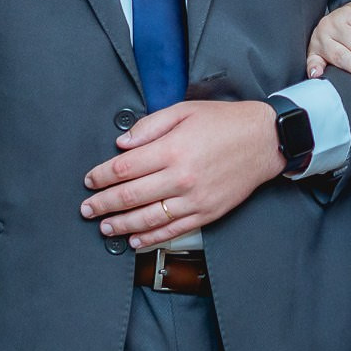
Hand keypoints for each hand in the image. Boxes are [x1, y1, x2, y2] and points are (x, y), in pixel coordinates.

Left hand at [81, 99, 286, 246]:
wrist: (264, 140)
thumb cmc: (223, 122)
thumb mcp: (184, 110)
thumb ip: (150, 126)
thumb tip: (122, 144)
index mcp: (172, 149)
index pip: (124, 168)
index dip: (101, 176)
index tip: (89, 181)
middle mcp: (181, 177)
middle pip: (131, 195)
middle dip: (103, 204)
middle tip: (87, 209)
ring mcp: (194, 199)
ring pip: (149, 218)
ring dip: (122, 225)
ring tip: (104, 227)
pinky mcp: (207, 213)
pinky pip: (173, 230)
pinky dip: (151, 238)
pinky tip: (135, 240)